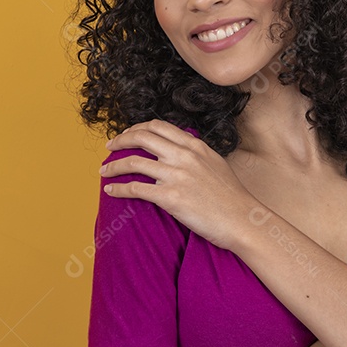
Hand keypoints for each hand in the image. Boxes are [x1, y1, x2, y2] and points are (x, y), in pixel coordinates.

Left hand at [99, 119, 255, 251]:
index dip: (136, 128)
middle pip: (141, 138)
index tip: (126, 135)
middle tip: (109, 148)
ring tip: (104, 171)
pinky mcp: (171, 198)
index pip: (157, 126)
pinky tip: (110, 191)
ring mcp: (176, 176)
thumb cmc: (231, 197)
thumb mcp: (216, 163)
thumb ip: (195, 153)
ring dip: (113, 166)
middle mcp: (184, 156)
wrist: (242, 220)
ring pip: (133, 162)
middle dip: (120, 140)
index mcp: (194, 145)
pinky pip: (135, 189)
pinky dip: (118, 189)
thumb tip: (179, 148)